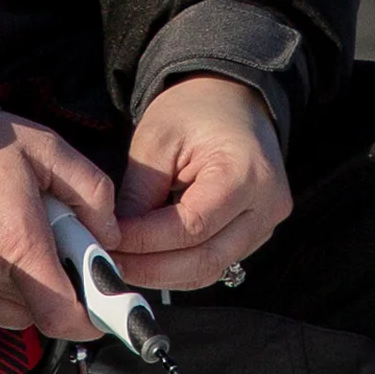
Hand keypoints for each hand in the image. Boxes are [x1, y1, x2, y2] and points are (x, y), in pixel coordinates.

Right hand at [0, 109, 118, 340]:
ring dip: (28, 287)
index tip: (103, 308)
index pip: (61, 317)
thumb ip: (92, 192)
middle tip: (53, 243)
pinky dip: (0, 283)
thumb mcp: (49, 149)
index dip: (91, 320)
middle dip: (58, 286)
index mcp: (16, 242)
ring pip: (14, 310)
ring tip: (17, 238)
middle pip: (41, 312)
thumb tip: (108, 236)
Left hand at [109, 75, 290, 291]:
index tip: (108, 242)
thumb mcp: (157, 139)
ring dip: (163, 274)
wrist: (233, 99)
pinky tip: (148, 261)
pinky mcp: (257, 233)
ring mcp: (267, 224)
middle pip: (206, 259)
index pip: (191, 227)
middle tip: (109, 265)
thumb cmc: (194, 110)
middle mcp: (267, 206)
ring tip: (124, 265)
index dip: (146, 242)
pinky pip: (216, 263)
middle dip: (152, 268)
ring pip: (210, 268)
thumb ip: (139, 192)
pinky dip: (180, 268)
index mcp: (245, 174)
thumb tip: (116, 239)